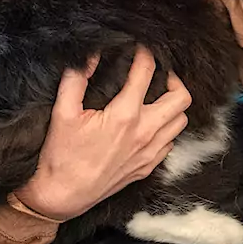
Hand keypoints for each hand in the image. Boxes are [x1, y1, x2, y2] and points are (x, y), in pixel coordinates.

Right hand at [14, 47, 190, 221]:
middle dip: (173, 79)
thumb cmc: (61, 155)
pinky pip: (170, 143)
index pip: (147, 72)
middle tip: (158, 74)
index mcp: (125, 115)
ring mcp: (149, 152)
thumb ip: (76, 79)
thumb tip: (90, 55)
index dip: (146, 53)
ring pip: (180, 121)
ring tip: (157, 97)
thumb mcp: (63, 113)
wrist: (62, 196)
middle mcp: (144, 133)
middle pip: (181, 98)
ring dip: (173, 105)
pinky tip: (151, 124)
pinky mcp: (147, 167)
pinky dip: (167, 129)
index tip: (140, 47)